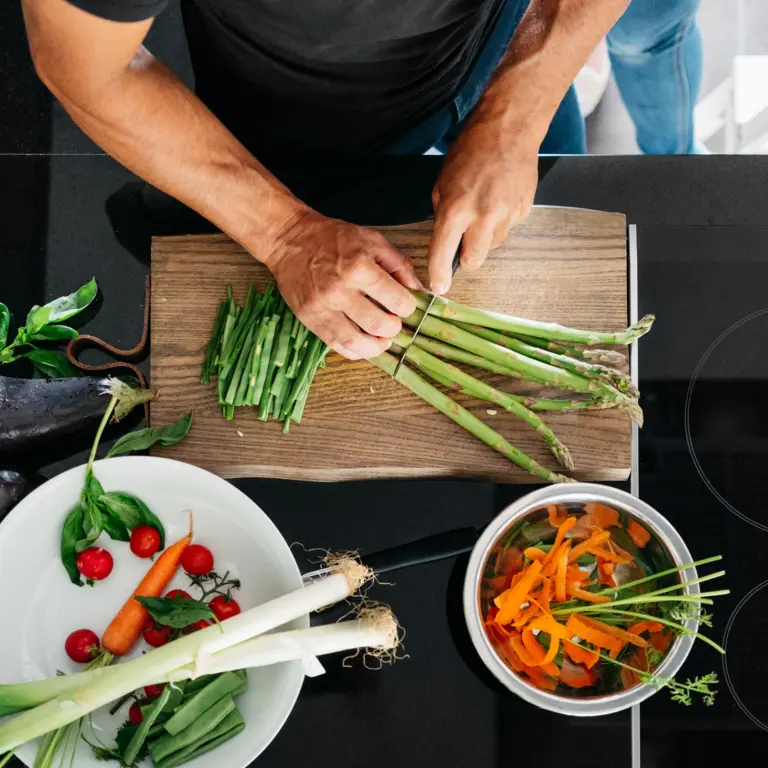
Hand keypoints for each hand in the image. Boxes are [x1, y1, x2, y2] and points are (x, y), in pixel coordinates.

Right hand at [266, 210, 420, 359]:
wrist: (289, 240)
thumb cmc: (332, 238)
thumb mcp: (372, 240)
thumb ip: (398, 264)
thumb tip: (417, 289)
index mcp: (359, 268)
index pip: (397, 301)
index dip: (408, 307)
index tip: (405, 306)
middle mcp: (340, 291)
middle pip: (378, 325)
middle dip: (393, 328)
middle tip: (394, 323)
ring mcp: (322, 308)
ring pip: (356, 342)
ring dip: (376, 347)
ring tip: (382, 340)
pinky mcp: (309, 319)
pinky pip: (336, 345)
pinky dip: (354, 351)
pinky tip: (364, 345)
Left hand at [429, 115, 538, 293]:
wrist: (508, 130)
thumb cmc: (471, 152)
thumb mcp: (442, 183)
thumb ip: (442, 216)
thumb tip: (444, 242)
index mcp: (455, 209)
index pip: (443, 254)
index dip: (438, 275)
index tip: (438, 286)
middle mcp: (482, 216)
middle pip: (473, 261)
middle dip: (466, 259)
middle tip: (463, 242)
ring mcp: (506, 215)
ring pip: (492, 246)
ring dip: (485, 237)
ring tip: (484, 207)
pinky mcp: (523, 212)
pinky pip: (508, 229)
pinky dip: (501, 222)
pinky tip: (498, 199)